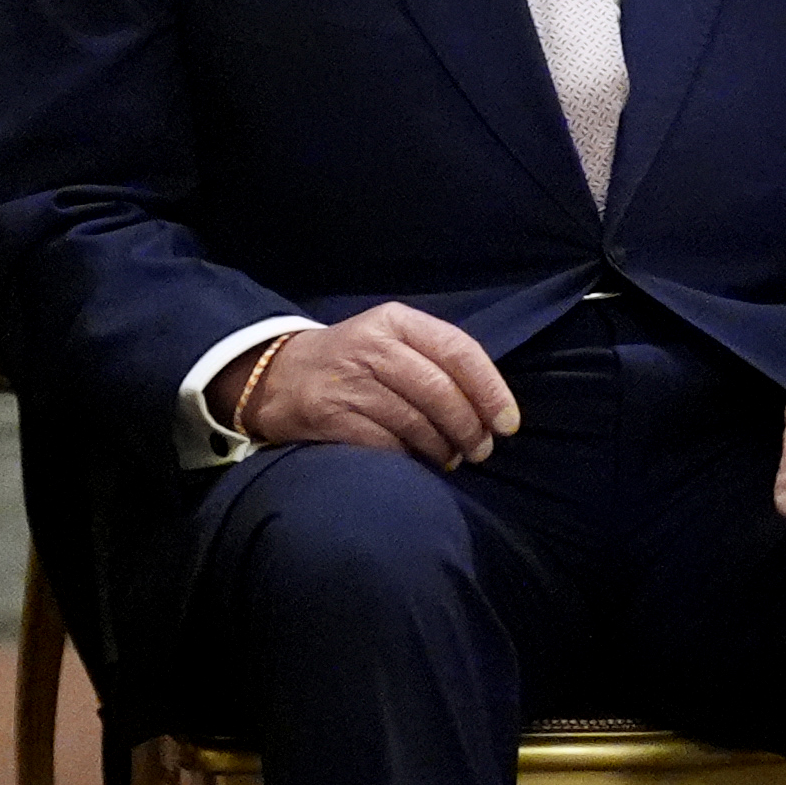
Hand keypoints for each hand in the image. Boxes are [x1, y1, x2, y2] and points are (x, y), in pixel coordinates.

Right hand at [230, 302, 522, 466]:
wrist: (276, 375)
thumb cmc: (352, 362)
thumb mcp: (390, 339)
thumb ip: (436, 360)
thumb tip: (491, 407)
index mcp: (396, 321)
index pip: (458, 350)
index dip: (491, 390)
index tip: (508, 423)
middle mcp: (372, 346)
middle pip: (440, 390)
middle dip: (469, 427)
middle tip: (481, 450)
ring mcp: (349, 381)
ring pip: (416, 421)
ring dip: (443, 449)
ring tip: (451, 459)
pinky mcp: (329, 415)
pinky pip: (385, 444)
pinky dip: (409, 459)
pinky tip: (417, 463)